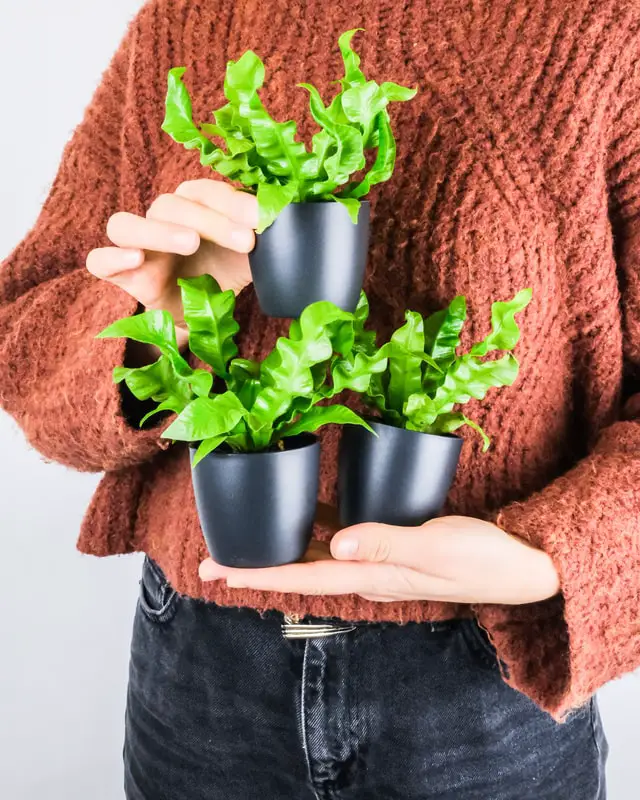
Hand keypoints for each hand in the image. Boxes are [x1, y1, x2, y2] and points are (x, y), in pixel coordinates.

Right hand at [86, 179, 257, 352]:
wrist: (202, 315)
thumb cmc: (223, 274)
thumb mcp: (248, 256)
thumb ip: (263, 237)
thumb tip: (292, 225)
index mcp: (193, 205)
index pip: (205, 192)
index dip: (232, 202)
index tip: (263, 219)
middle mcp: (161, 218)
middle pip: (171, 205)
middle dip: (211, 220)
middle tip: (246, 240)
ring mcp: (136, 244)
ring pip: (127, 224)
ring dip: (159, 231)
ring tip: (191, 243)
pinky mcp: (120, 275)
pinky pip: (99, 260)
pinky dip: (111, 257)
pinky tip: (135, 259)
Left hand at [199, 515, 559, 604]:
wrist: (521, 565)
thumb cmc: (484, 558)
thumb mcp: (436, 548)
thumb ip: (387, 545)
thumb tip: (335, 546)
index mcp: (374, 577)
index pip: (305, 578)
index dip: (260, 574)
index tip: (219, 572)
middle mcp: (368, 574)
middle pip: (300, 571)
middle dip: (256, 567)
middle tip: (212, 562)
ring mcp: (379, 562)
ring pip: (317, 558)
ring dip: (280, 551)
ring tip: (245, 543)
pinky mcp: (392, 546)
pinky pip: (343, 540)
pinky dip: (316, 531)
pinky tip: (304, 517)